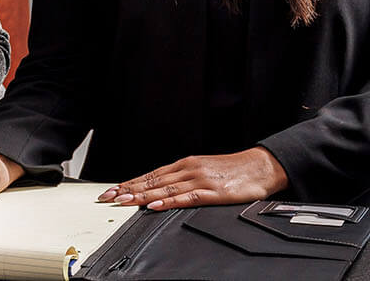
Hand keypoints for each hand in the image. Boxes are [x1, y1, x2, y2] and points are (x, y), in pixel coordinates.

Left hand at [95, 148, 288, 209]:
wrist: (261, 166)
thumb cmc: (234, 170)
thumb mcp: (205, 170)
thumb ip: (185, 180)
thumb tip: (162, 191)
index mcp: (187, 164)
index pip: (152, 174)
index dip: (131, 182)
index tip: (113, 190)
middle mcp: (190, 169)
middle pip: (154, 180)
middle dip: (129, 189)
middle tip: (108, 197)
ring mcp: (200, 180)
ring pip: (165, 189)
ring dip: (142, 195)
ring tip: (124, 201)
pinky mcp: (213, 192)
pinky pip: (187, 198)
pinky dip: (169, 202)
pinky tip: (156, 206)